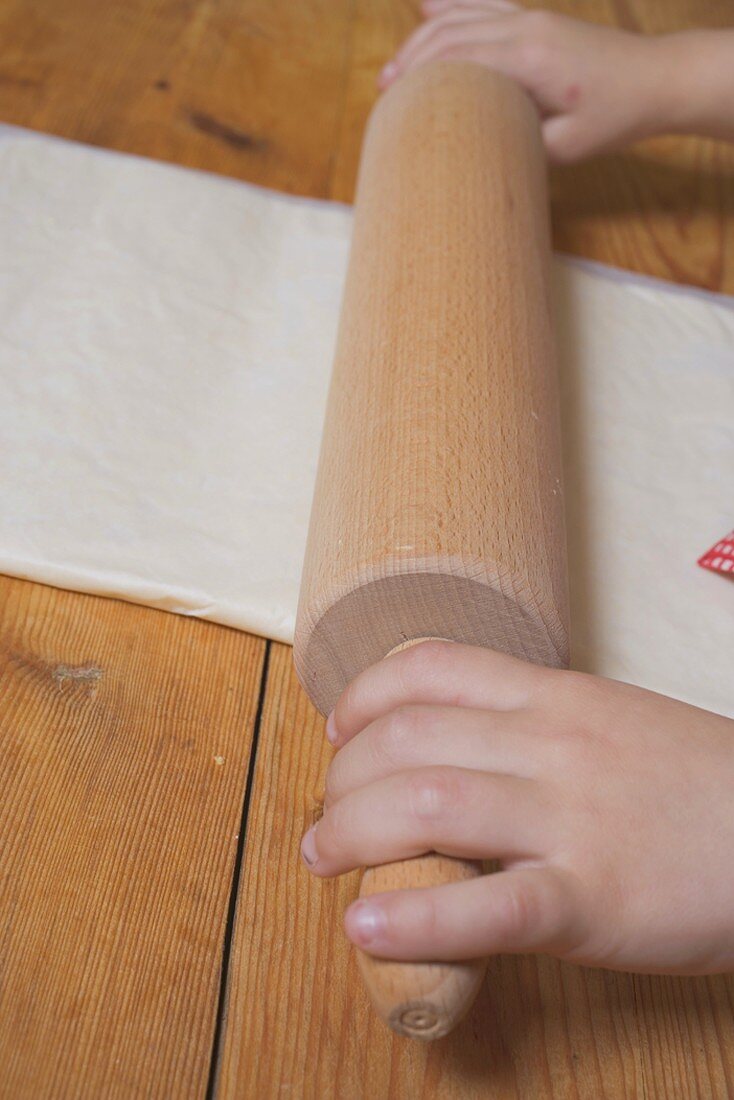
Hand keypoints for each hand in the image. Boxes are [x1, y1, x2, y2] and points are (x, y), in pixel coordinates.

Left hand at [301, 641, 733, 974]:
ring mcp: (571, 819)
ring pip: (429, 803)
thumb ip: (534, 724)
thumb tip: (453, 746)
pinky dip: (415, 918)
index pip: (432, 668)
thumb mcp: (612, 721)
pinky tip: (365, 927)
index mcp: (557, 696)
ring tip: (323, 860)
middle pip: (409, 739)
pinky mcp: (592, 898)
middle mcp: (554, 744)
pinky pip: (488, 905)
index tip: (340, 730)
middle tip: (326, 816)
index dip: (365, 696)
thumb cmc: (696, 784)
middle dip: (343, 779)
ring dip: (351, 832)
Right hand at [379, 1, 672, 161]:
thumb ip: (518, 143)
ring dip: (423, 37)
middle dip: (411, 60)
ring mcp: (529, 18)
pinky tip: (426, 4)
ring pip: (461, 16)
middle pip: (450, 34)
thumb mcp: (563, 147)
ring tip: (395, 67)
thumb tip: (476, 147)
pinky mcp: (534, 19)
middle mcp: (524, 29)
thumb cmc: (612, 117)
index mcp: (529, 59)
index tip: (392, 102)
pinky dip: (450, 6)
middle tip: (384, 90)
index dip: (420, 79)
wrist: (653, 79)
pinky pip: (481, 5)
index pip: (458, 60)